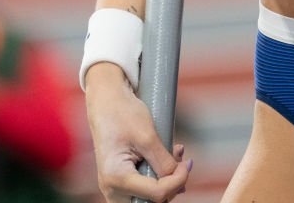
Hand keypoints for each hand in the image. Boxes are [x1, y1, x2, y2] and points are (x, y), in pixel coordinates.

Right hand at [86, 63, 191, 201]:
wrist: (105, 101)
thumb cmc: (122, 113)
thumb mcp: (147, 136)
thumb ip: (163, 162)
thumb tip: (180, 181)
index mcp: (116, 178)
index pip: (157, 194)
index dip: (178, 180)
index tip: (188, 162)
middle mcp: (112, 189)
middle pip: (152, 201)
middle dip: (171, 184)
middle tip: (182, 161)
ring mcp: (114, 187)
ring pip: (148, 197)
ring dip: (165, 180)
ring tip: (174, 156)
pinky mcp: (119, 181)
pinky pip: (142, 188)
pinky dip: (157, 176)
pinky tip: (165, 158)